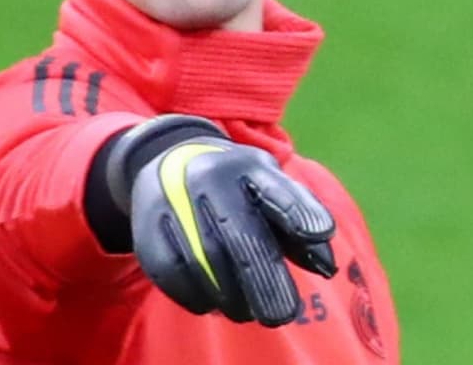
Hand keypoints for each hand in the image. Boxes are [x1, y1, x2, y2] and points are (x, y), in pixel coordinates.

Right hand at [107, 117, 336, 325]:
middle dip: (263, 279)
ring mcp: (172, 201)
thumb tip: (326, 268)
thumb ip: (300, 219)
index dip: (297, 211)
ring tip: (246, 311)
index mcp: (245, 166)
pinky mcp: (147, 229)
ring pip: (204, 262)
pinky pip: (172, 274)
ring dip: (231, 296)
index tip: (319, 232)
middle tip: (280, 315)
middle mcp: (207, 178)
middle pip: (237, 235)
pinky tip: (213, 302)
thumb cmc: (235, 185)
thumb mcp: (269, 186)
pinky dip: (196, 296)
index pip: (274, 189)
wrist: (167, 158)